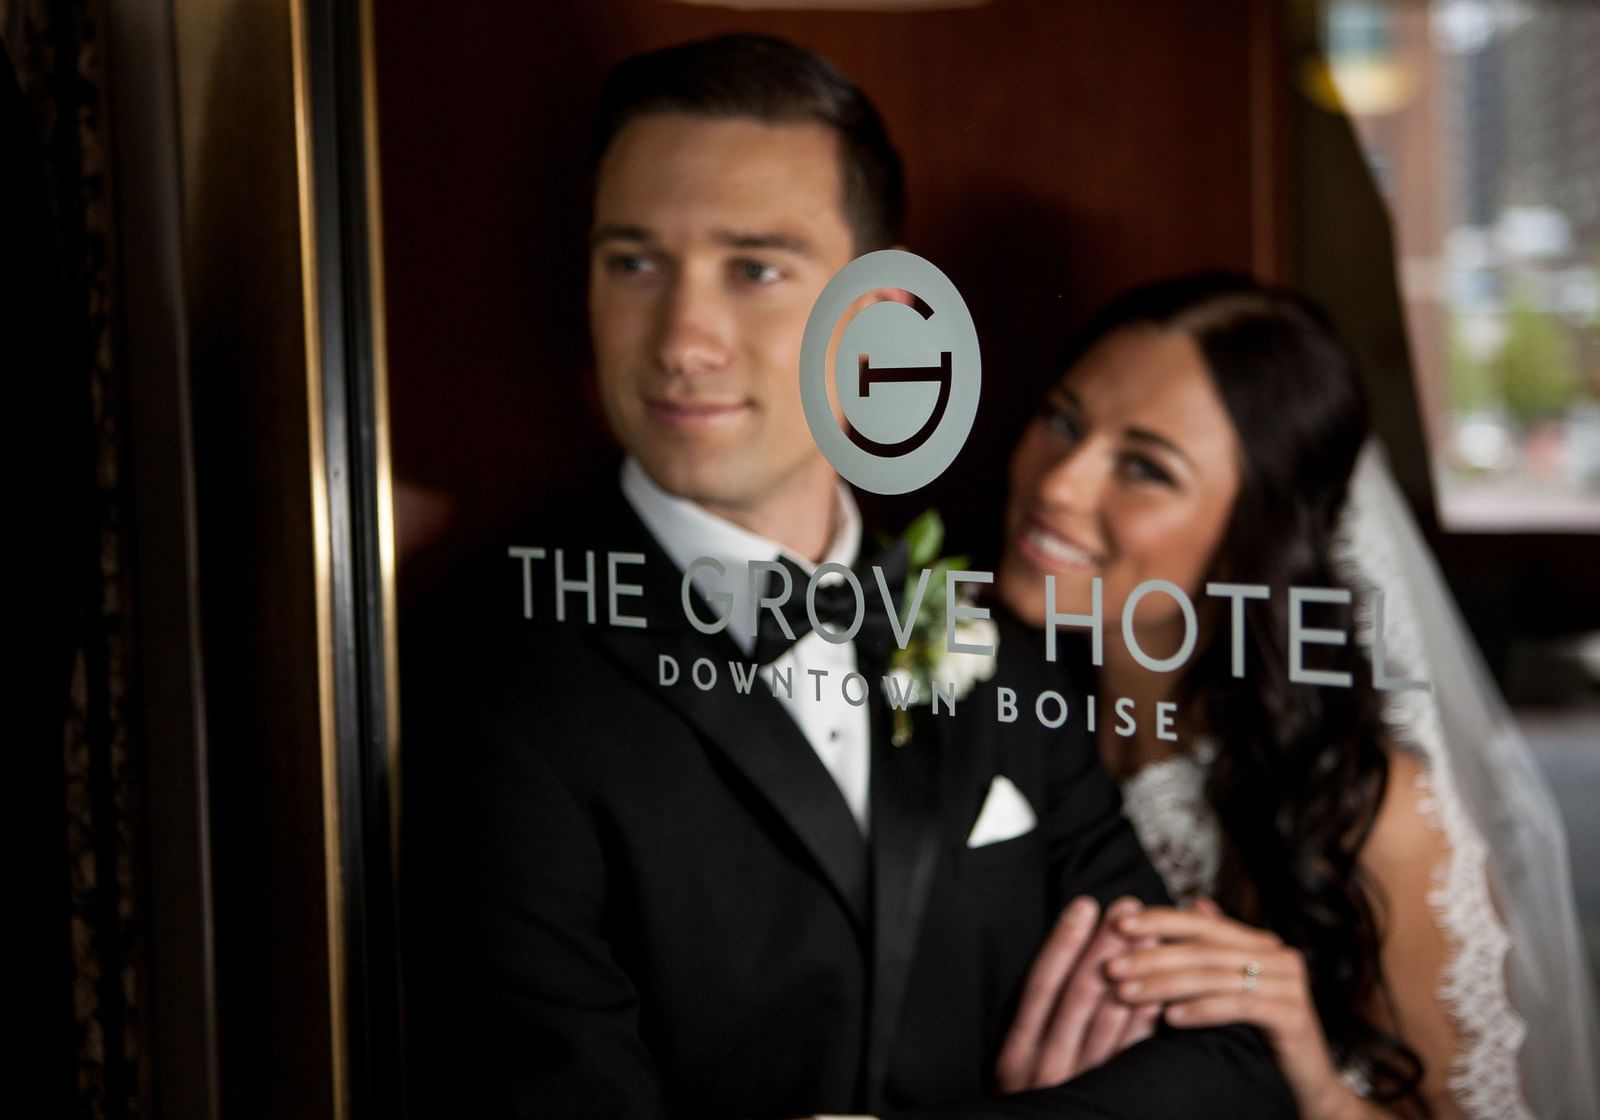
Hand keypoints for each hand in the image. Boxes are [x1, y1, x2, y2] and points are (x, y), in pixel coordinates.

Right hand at [995, 896, 1161, 1091]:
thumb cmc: (1028, 1103)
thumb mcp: (1015, 1065)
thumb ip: (1036, 1019)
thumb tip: (1065, 957)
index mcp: (1015, 1054)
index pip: (1041, 986)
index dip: (1063, 943)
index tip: (1084, 905)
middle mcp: (1046, 1068)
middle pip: (1079, 996)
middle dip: (1105, 946)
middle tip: (1128, 908)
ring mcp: (1081, 1085)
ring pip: (1109, 1021)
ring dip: (1133, 973)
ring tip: (1150, 936)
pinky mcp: (1113, 1099)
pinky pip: (1133, 1054)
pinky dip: (1147, 1020)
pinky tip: (1160, 992)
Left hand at [1110, 899, 1368, 1119]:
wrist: (1305, 1085)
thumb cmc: (1257, 1036)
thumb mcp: (1227, 990)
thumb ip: (1210, 950)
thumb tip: (1195, 902)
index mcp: (1257, 943)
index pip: (1201, 924)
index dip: (1159, 921)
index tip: (1118, 926)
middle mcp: (1277, 955)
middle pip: (1203, 950)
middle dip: (1151, 957)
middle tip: (1112, 968)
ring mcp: (1290, 984)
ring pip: (1215, 976)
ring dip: (1165, 985)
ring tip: (1128, 994)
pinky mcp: (1294, 1016)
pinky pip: (1240, 1006)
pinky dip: (1202, 1009)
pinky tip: (1170, 1018)